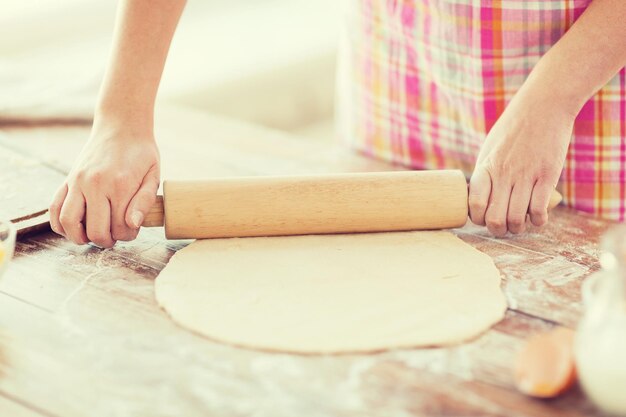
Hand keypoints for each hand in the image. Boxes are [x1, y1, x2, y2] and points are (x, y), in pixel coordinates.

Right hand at [49, 120, 159, 247]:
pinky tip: (73, 228)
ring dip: (80, 237)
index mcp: (120, 185)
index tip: (132, 228)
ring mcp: (77, 182)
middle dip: (107, 241)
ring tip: (92, 235)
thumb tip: (132, 224)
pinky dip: (59, 224)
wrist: (121, 127)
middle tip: (115, 236)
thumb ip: (144, 201)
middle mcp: (95, 184)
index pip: (120, 228)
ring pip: (68, 223)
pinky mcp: (67, 179)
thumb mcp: (152, 176)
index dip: (128, 235)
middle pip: (95, 231)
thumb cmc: (141, 153)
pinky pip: (54, 208)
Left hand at [468, 89, 574, 236]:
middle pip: (495, 219)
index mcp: (485, 167)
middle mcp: (503, 174)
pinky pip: (539, 210)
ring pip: (517, 219)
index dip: (478, 219)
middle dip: (498, 230)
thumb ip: (486, 173)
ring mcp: (526, 176)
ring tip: (521, 223)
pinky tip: (538, 216)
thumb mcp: (490, 148)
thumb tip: (479, 198)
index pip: (474, 205)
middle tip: (504, 226)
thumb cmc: (514, 128)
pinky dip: (538, 220)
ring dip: (519, 227)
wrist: (544, 105)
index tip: (484, 218)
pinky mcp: (548, 176)